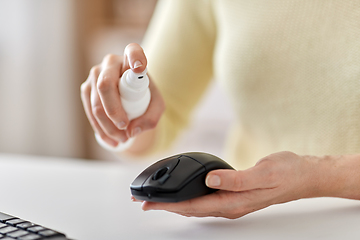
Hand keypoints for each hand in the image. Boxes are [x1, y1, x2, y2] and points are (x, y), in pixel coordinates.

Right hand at [80, 43, 164, 150]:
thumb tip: (131, 131)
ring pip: (96, 102)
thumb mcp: (156, 106)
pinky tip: (110, 140)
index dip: (135, 57)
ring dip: (108, 126)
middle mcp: (111, 62)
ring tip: (123, 139)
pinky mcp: (87, 88)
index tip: (139, 68)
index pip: (133, 51)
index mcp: (132, 58)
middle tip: (125, 127)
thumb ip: (150, 118)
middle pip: (106, 85)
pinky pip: (89, 110)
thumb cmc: (146, 95)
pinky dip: (100, 129)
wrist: (132, 96)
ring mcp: (96, 74)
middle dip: (114, 111)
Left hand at [139, 151, 321, 218]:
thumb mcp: (263, 173)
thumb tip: (211, 179)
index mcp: (234, 202)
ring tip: (158, 200)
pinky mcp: (233, 194)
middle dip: (166, 207)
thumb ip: (236, 178)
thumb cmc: (286, 173)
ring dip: (175, 203)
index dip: (170, 206)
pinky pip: (205, 199)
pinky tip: (184, 193)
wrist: (302, 175)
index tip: (151, 204)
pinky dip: (189, 197)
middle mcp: (230, 205)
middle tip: (145, 203)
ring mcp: (232, 201)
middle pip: (191, 209)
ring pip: (196, 206)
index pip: (194, 206)